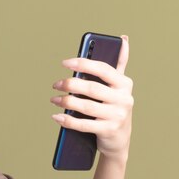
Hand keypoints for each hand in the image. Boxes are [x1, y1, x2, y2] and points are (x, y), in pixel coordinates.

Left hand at [50, 35, 132, 162]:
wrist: (119, 140)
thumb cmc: (114, 107)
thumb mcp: (120, 86)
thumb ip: (120, 63)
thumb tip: (123, 38)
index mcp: (125, 83)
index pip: (102, 69)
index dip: (83, 64)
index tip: (64, 63)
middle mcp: (124, 98)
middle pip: (91, 88)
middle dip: (70, 85)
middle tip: (55, 84)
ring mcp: (117, 116)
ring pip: (86, 106)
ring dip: (65, 102)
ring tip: (53, 99)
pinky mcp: (109, 130)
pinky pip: (83, 124)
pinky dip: (67, 120)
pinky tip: (56, 116)